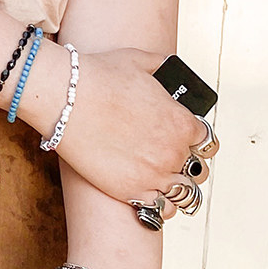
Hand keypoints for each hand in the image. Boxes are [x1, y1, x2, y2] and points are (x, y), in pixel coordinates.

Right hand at [42, 45, 200, 207]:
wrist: (62, 97)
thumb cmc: (97, 76)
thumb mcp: (138, 60)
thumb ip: (161, 65)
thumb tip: (168, 66)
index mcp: (182, 123)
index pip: (206, 140)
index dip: (192, 138)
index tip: (180, 139)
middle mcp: (174, 152)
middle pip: (197, 169)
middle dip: (185, 162)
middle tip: (166, 157)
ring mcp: (153, 174)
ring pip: (184, 192)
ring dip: (176, 184)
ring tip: (161, 179)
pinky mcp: (130, 190)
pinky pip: (161, 208)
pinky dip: (159, 202)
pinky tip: (148, 192)